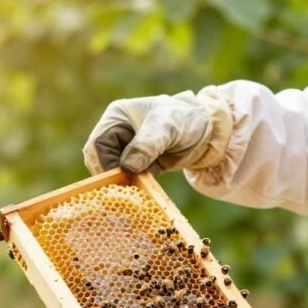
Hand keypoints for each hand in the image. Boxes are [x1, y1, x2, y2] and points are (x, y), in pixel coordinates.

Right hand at [83, 87, 232, 175]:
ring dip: (122, 182)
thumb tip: (127, 167)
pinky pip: (128, 179)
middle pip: (100, 160)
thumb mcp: (167, 127)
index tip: (120, 177)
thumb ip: (147, 144)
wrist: (210, 132)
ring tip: (138, 187)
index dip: (104, 163)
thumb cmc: (186, 119)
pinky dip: (134, 186)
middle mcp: (118, 132)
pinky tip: (144, 190)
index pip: (98, 143)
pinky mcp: (139, 164)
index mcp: (118, 117)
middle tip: (127, 188)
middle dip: (111, 175)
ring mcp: (128, 149)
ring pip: (112, 172)